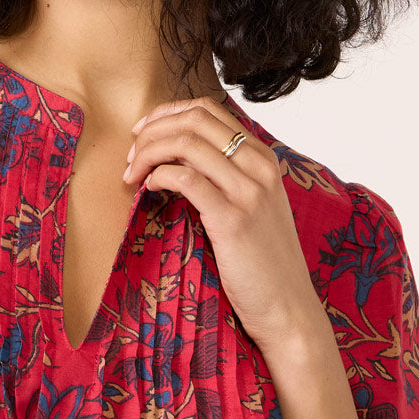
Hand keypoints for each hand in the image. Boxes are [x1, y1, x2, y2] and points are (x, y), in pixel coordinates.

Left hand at [122, 95, 324, 358]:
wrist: (288, 308)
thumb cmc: (264, 265)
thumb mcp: (253, 209)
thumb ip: (228, 180)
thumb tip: (180, 163)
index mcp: (263, 158)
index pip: (208, 110)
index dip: (166, 114)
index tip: (141, 133)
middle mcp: (259, 166)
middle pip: (193, 119)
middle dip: (151, 130)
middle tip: (129, 155)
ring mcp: (249, 191)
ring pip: (186, 143)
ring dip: (147, 152)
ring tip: (131, 174)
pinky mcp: (232, 219)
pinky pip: (185, 178)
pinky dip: (158, 176)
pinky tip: (147, 189)